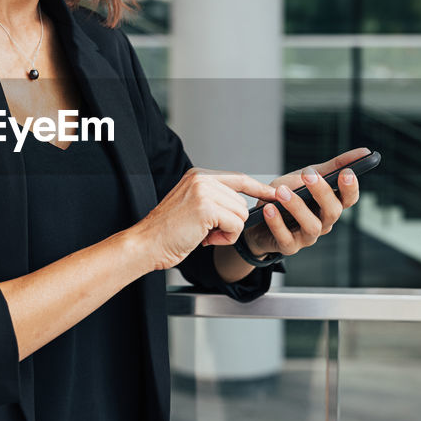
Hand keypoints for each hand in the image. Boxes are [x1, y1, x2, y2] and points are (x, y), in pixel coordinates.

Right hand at [130, 168, 279, 271]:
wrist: (147, 244)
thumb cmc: (167, 232)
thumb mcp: (192, 207)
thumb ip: (214, 200)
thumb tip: (242, 207)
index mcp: (199, 176)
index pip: (238, 178)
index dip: (258, 188)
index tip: (274, 193)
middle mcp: (202, 179)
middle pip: (241, 203)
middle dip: (230, 223)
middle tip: (207, 232)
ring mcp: (204, 191)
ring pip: (240, 215)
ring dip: (227, 232)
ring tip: (204, 235)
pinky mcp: (206, 208)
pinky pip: (235, 226)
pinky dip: (225, 238)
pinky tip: (205, 239)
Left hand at [241, 147, 369, 259]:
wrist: (257, 219)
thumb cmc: (286, 196)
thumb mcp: (305, 177)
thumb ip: (331, 167)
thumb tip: (364, 152)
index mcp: (330, 205)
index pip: (349, 199)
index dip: (350, 188)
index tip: (346, 172)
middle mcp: (323, 222)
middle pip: (333, 211)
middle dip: (322, 192)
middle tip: (307, 174)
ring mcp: (307, 237)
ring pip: (312, 226)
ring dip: (297, 207)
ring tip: (281, 191)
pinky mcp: (289, 247)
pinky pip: (286, 238)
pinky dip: (277, 223)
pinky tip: (269, 209)